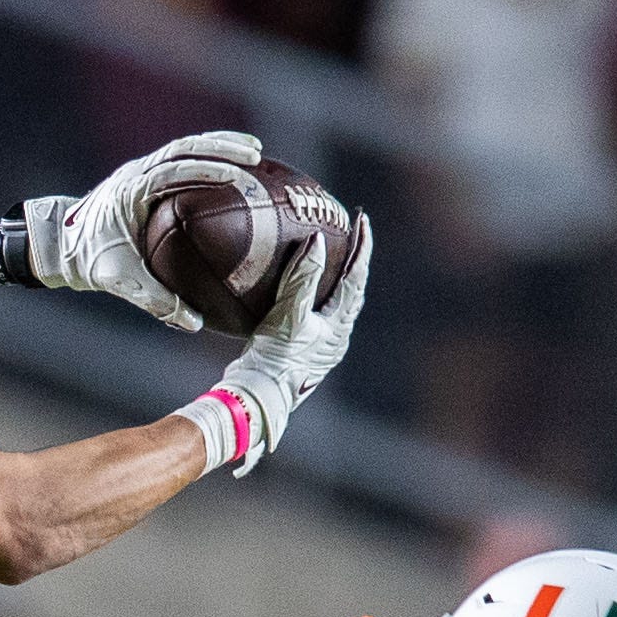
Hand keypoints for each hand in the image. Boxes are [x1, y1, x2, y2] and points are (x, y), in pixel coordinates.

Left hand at [24, 131, 264, 330]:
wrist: (62, 245)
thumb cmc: (90, 262)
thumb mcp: (122, 282)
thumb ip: (158, 301)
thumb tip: (195, 323)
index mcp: (131, 190)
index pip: (172, 169)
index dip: (205, 168)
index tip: (235, 174)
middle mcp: (137, 172)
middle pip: (184, 146)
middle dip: (222, 146)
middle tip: (256, 153)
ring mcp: (141, 170)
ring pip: (184, 147)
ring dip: (218, 145)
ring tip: (255, 152)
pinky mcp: (146, 177)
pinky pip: (180, 160)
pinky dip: (207, 158)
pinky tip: (232, 167)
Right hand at [216, 216, 371, 474]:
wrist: (255, 397)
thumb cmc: (272, 359)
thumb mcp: (288, 315)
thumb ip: (303, 278)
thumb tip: (317, 241)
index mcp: (339, 327)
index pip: (357, 277)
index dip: (361, 246)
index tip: (361, 218)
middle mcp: (337, 339)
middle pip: (353, 290)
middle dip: (355, 260)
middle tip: (354, 232)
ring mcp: (323, 348)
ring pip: (339, 305)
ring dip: (339, 278)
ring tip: (336, 255)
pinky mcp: (305, 353)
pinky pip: (320, 315)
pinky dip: (318, 293)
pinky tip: (304, 288)